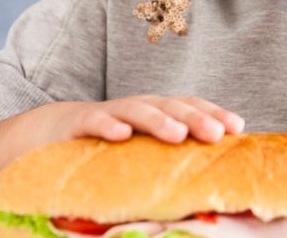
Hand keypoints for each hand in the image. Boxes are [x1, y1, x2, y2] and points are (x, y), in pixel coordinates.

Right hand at [32, 95, 244, 145]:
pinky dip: (108, 125)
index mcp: (156, 113)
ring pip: (137, 111)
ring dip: (159, 121)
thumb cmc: (105, 145)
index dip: (213, 112)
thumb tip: (205, 179)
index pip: (189, 107)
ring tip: (178, 135)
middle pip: (170, 107)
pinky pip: (95, 121)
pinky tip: (122, 135)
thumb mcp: (141, 150)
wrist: (49, 130)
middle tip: (216, 134)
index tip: (237, 128)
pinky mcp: (79, 122)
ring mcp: (109, 113)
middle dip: (195, 118)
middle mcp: (137, 108)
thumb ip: (168, 156)